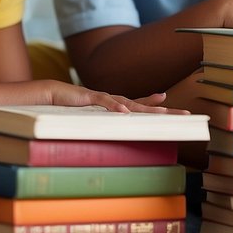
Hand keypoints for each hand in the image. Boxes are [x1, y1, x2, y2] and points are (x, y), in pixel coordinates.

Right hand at [41, 81, 186, 113]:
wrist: (48, 95)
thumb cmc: (67, 108)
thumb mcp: (86, 119)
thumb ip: (98, 125)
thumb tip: (107, 138)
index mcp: (112, 106)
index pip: (136, 105)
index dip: (152, 104)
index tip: (168, 102)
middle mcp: (111, 100)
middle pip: (141, 105)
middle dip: (162, 109)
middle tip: (184, 113)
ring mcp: (102, 98)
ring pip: (128, 102)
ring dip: (145, 107)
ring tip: (162, 110)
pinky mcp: (89, 97)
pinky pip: (104, 102)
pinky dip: (115, 107)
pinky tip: (125, 112)